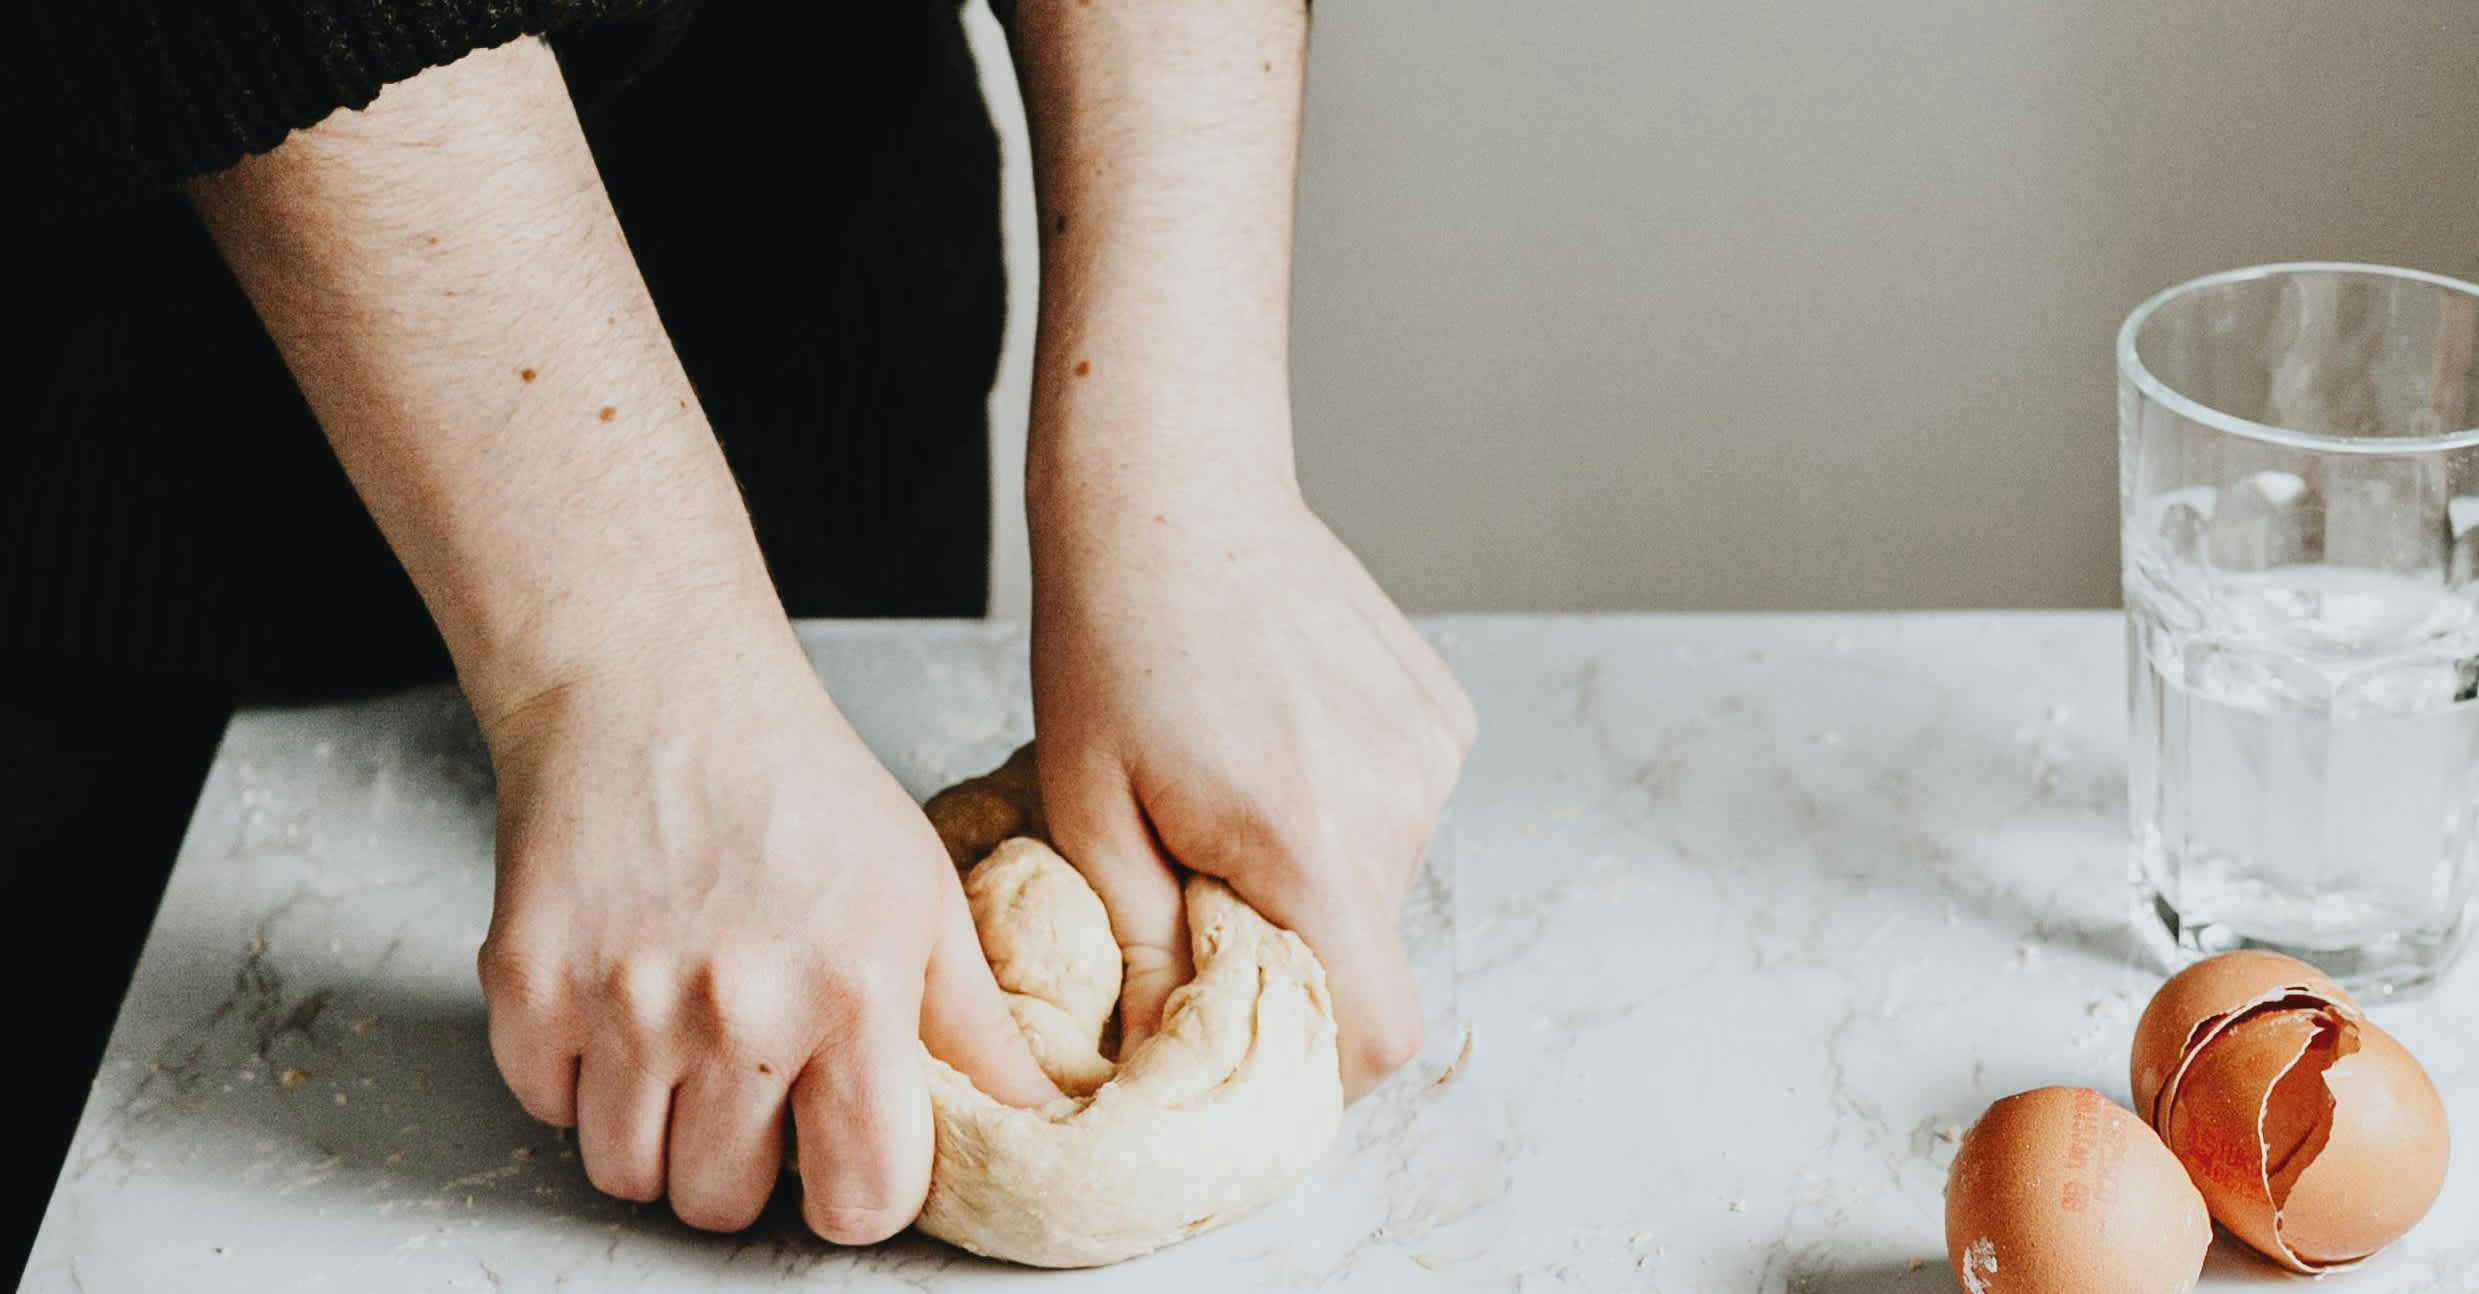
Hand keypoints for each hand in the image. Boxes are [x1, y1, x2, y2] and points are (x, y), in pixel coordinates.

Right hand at [473, 619, 1055, 1239]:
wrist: (656, 686)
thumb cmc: (798, 784)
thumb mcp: (921, 895)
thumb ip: (975, 1026)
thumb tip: (1041, 1118)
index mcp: (854, 994)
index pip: (863, 1200)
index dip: (858, 1192)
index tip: (846, 1155)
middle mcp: (737, 1013)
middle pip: (723, 1206)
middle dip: (743, 1166)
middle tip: (754, 1081)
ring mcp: (622, 1003)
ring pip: (626, 1173)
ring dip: (655, 1132)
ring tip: (685, 1044)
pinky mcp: (527, 985)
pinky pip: (546, 1108)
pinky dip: (577, 1076)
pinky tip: (620, 1000)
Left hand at [1030, 470, 1475, 1099]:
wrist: (1173, 491)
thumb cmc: (1111, 643)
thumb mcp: (1092, 814)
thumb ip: (1145, 951)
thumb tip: (1164, 1054)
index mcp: (1316, 843)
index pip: (1381, 1028)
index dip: (1322, 1065)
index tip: (1251, 1037)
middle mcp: (1403, 802)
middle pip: (1370, 948)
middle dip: (1290, 942)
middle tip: (1198, 877)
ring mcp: (1433, 750)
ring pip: (1384, 875)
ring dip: (1315, 866)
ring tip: (1231, 785)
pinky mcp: (1442, 711)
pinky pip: (1402, 804)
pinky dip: (1345, 802)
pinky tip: (1278, 735)